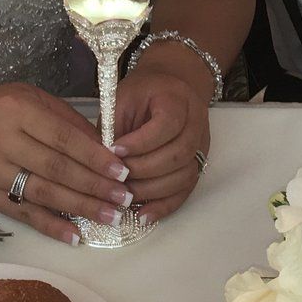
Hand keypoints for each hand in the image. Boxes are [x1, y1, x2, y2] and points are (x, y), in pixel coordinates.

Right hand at [0, 80, 133, 244]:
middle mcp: (1, 140)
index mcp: (17, 110)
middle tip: (124, 198)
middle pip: (55, 168)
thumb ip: (69, 123)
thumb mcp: (35, 100)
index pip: (63, 138)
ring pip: (42, 193)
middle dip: (94, 186)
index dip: (94, 157)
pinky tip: (74, 235)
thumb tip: (107, 152)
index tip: (122, 172)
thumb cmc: (4, 107)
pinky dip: (50, 225)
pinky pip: (23, 213)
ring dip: (79, 207)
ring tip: (110, 217)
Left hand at [112, 67, 209, 223]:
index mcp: (178, 100)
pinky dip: (164, 206)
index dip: (140, 143)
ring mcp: (201, 147)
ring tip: (124, 195)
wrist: (172, 86)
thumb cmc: (142, 92)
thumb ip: (115, 126)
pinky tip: (143, 215)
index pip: (166, 126)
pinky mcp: (197, 165)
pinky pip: (185, 191)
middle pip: (177, 155)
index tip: (114, 150)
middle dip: (143, 170)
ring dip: (152, 191)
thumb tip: (101, 162)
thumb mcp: (124, 97)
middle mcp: (196, 125)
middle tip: (116, 176)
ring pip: (184, 176)